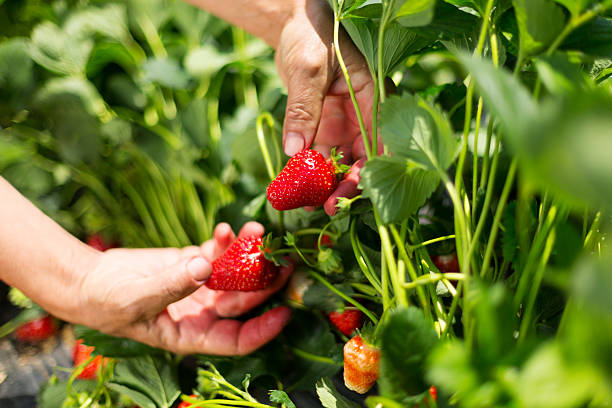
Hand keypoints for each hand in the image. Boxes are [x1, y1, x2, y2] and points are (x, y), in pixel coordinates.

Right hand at [77, 222, 292, 354]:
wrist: (87, 280)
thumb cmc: (106, 302)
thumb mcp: (136, 298)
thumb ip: (171, 284)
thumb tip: (205, 267)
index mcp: (192, 334)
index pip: (236, 339)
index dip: (262, 329)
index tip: (285, 312)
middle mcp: (202, 313)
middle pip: (243, 302)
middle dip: (264, 282)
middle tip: (282, 260)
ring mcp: (199, 287)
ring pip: (234, 274)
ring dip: (247, 254)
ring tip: (256, 230)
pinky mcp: (191, 264)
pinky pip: (217, 254)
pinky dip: (224, 242)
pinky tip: (227, 228)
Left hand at [276, 0, 376, 214]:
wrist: (295, 23)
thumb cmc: (312, 34)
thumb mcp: (308, 69)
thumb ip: (303, 109)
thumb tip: (296, 152)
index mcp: (375, 99)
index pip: (382, 143)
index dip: (370, 171)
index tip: (349, 191)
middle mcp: (364, 116)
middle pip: (362, 160)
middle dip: (346, 185)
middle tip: (326, 208)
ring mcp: (344, 123)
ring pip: (340, 162)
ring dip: (325, 184)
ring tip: (308, 204)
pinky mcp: (325, 127)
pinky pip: (318, 156)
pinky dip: (308, 172)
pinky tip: (296, 189)